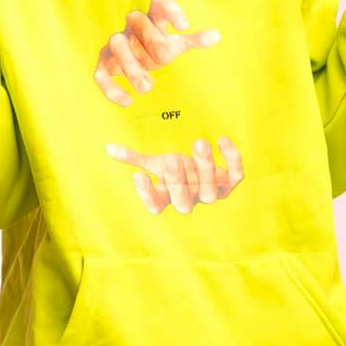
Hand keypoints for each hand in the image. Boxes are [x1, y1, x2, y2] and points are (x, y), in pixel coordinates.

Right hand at [93, 0, 220, 105]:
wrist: (133, 60)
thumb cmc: (157, 48)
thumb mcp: (177, 45)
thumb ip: (194, 40)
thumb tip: (216, 35)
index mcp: (151, 19)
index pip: (159, 3)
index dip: (170, 10)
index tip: (184, 26)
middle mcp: (131, 28)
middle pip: (136, 19)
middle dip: (151, 38)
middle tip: (165, 58)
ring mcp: (116, 44)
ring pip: (117, 44)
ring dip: (131, 65)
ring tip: (148, 88)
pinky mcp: (104, 64)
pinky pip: (100, 74)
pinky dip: (111, 88)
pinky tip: (128, 101)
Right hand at [105, 135, 242, 213]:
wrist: (206, 169)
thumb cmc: (177, 168)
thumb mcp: (156, 162)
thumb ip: (134, 158)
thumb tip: (109, 148)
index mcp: (169, 197)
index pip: (156, 205)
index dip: (148, 195)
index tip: (139, 175)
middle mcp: (191, 199)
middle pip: (183, 202)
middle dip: (178, 181)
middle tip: (173, 159)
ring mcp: (212, 192)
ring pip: (211, 191)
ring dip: (205, 168)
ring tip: (199, 142)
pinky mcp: (230, 181)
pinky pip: (236, 175)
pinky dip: (232, 159)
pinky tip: (222, 140)